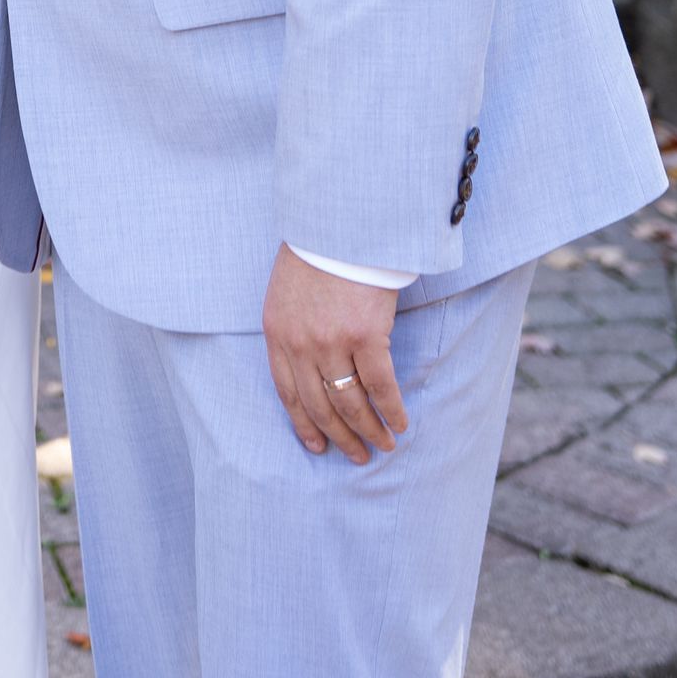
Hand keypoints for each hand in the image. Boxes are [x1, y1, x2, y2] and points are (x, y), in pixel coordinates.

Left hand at [262, 244, 406, 463]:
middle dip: (340, 437)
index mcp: (277, 333)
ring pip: (349, 403)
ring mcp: (332, 342)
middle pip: (319, 406)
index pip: (287, 393)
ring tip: (382, 446)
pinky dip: (391, 410)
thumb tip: (311, 365)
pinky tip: (399, 424)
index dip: (303, 424)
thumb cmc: (317, 250)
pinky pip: (381, 386)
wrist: (339, 221)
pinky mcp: (366, 336)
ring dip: (368, 431)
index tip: (317, 446)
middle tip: (356, 456)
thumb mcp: (287, 291)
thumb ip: (293, 328)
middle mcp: (300, 344)